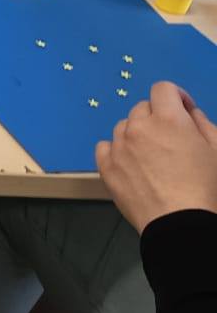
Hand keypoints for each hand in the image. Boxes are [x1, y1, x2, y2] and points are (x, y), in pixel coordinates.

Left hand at [95, 81, 216, 232]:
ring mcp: (118, 147)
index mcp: (168, 119)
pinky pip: (105, 147)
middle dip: (157, 117)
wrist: (181, 223)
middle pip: (142, 108)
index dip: (175, 97)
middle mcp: (138, 127)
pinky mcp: (105, 167)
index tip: (183, 111)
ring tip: (153, 156)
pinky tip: (131, 164)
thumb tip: (189, 112)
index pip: (162, 89)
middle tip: (171, 139)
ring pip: (124, 127)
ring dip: (137, 134)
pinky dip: (117, 150)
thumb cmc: (207, 188)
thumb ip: (203, 123)